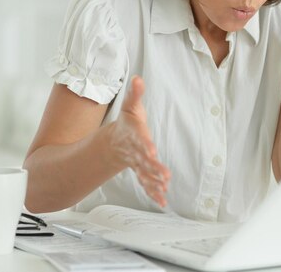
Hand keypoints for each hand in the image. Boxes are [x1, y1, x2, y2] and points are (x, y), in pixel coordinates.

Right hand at [107, 76, 170, 206]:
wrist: (116, 141)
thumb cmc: (128, 122)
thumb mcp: (130, 106)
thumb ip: (135, 94)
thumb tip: (138, 78)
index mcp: (134, 134)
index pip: (140, 139)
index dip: (145, 145)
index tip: (151, 151)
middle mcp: (135, 151)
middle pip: (144, 160)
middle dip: (154, 168)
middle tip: (164, 175)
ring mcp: (137, 163)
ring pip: (145, 175)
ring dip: (154, 183)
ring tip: (164, 189)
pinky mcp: (141, 172)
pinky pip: (147, 184)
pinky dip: (153, 193)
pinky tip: (162, 201)